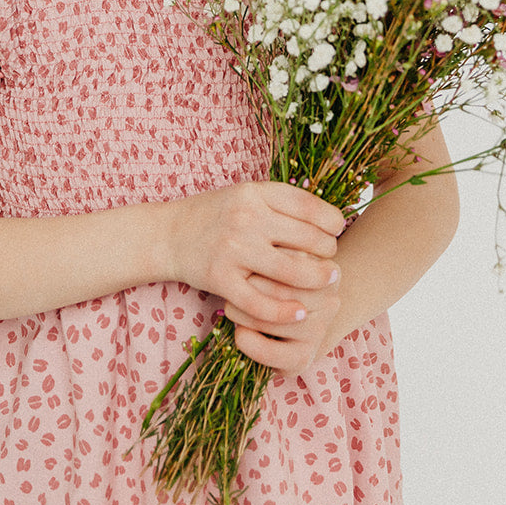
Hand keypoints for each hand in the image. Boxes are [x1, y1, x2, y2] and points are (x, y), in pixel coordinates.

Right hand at [164, 180, 343, 351]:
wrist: (167, 234)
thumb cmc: (214, 214)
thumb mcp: (245, 195)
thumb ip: (279, 203)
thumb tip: (324, 217)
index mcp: (254, 192)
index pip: (307, 206)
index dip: (331, 220)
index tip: (337, 230)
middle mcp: (245, 218)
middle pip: (306, 238)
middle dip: (328, 252)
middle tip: (333, 260)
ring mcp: (233, 249)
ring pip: (291, 271)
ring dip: (317, 280)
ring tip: (329, 281)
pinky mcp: (221, 279)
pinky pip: (261, 302)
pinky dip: (285, 311)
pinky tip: (299, 312)